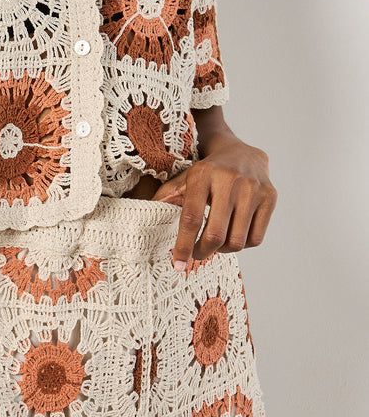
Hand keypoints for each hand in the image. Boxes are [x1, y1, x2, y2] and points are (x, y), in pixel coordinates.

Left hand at [151, 137, 277, 269]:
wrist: (241, 153)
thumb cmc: (208, 173)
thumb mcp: (185, 180)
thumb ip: (167, 198)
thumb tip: (146, 217)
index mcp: (203, 175)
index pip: (191, 219)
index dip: (183, 246)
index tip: (177, 264)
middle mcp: (230, 180)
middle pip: (215, 235)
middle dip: (202, 253)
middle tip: (196, 254)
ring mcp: (254, 188)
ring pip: (236, 242)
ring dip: (222, 250)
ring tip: (216, 242)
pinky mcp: (270, 197)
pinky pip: (255, 239)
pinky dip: (242, 245)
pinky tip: (233, 235)